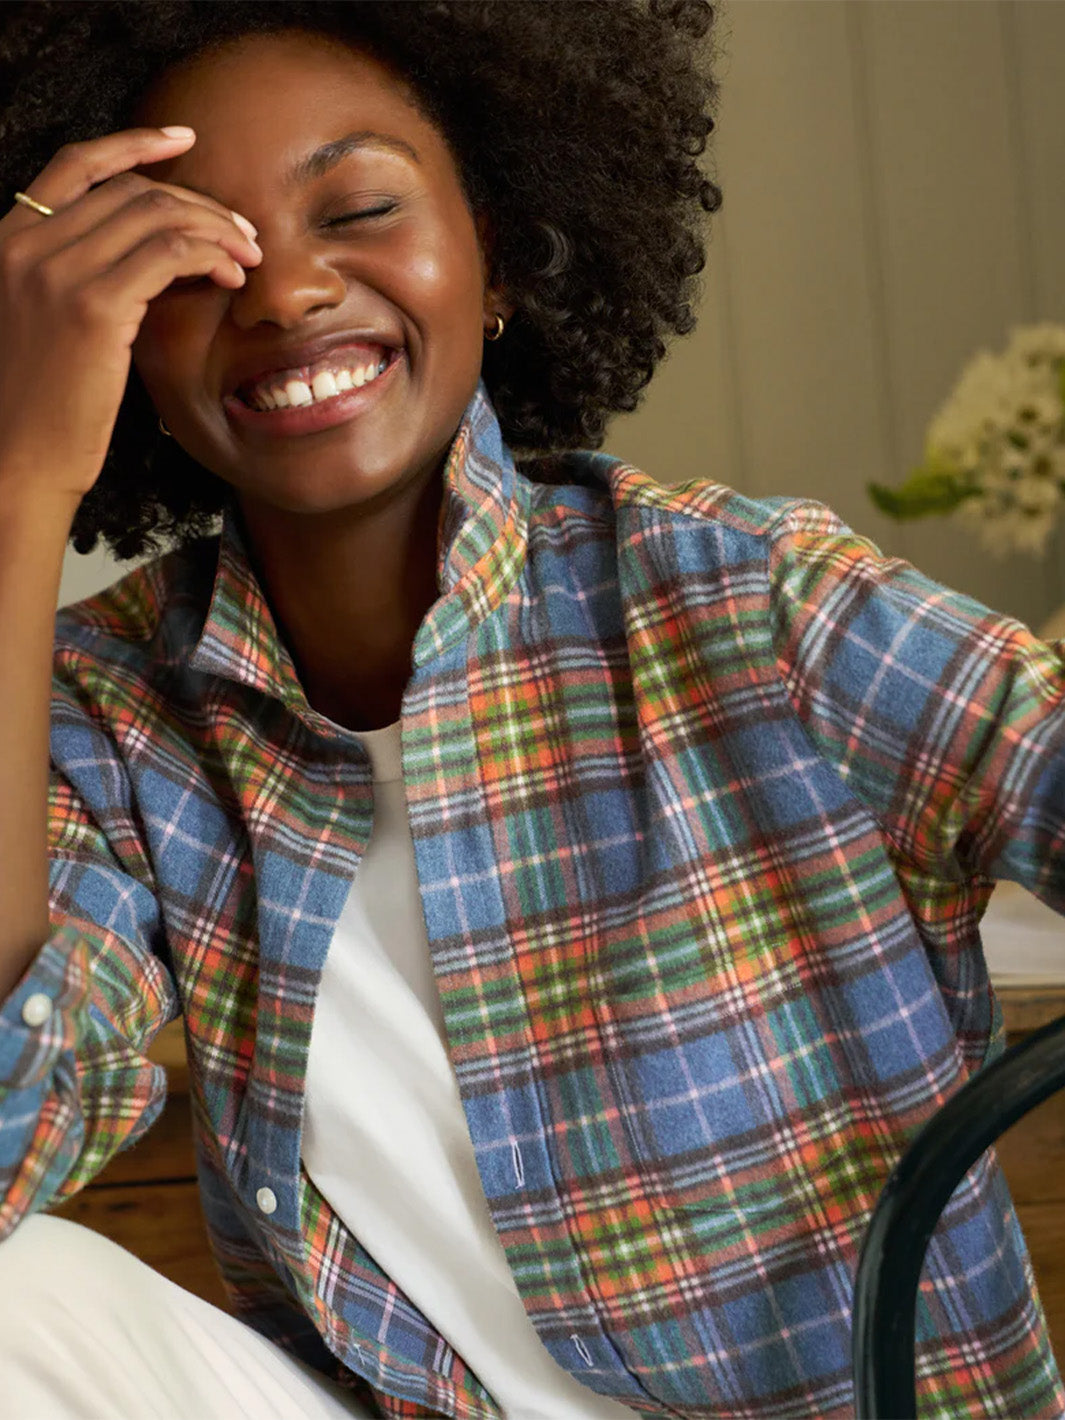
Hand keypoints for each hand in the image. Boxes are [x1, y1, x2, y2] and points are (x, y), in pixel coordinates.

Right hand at [0, 126, 260, 510]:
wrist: (18, 457)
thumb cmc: (43, 405)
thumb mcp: (48, 322)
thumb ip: (82, 277)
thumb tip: (156, 255)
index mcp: (9, 240)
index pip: (76, 165)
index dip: (134, 144)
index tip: (183, 139)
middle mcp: (26, 243)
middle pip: (131, 191)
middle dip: (198, 203)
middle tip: (243, 231)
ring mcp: (56, 271)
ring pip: (156, 215)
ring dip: (214, 227)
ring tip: (249, 253)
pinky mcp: (93, 306)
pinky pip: (168, 253)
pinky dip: (209, 253)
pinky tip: (232, 274)